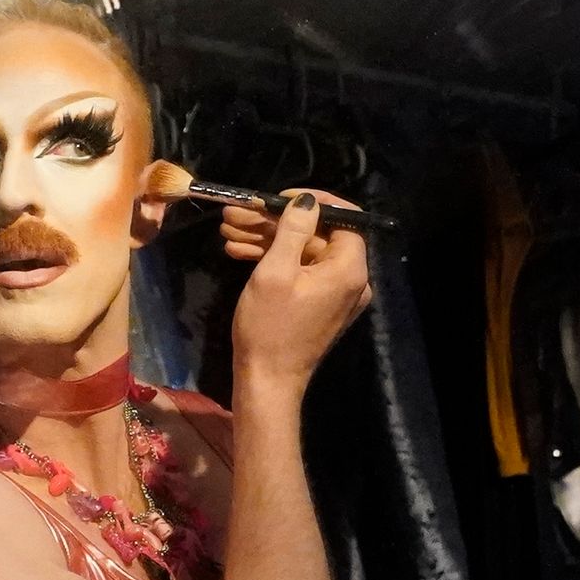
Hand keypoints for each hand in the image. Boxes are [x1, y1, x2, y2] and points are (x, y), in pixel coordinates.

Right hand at [226, 193, 370, 395]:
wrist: (267, 381)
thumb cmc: (270, 327)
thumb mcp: (276, 272)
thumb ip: (293, 230)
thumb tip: (307, 201)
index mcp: (349, 270)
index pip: (343, 218)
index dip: (311, 202)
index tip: (276, 198)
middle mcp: (351, 280)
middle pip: (317, 235)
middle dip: (275, 222)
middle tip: (237, 213)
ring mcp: (335, 294)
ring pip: (303, 252)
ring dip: (267, 239)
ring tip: (228, 230)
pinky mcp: (319, 304)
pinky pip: (300, 272)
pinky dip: (273, 260)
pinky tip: (238, 251)